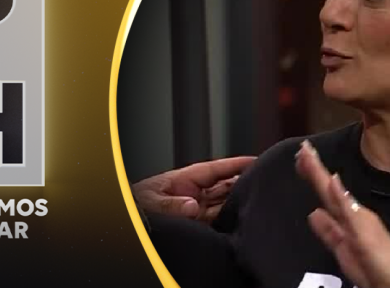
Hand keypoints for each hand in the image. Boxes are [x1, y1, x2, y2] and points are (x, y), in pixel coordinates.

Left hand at [132, 156, 255, 223]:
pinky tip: (242, 222)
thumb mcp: (149, 201)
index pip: (216, 169)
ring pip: (225, 205)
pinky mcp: (196, 230)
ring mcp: (196, 213)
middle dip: (243, 183)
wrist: (126, 224)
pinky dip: (230, 223)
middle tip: (263, 182)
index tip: (257, 160)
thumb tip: (191, 206)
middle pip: (225, 186)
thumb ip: (170, 204)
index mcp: (183, 181)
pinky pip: (218, 224)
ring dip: (238, 203)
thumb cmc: (134, 206)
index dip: (236, 164)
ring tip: (256, 200)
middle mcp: (193, 196)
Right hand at [295, 140, 389, 287]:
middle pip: (327, 190)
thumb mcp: (364, 231)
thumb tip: (332, 178)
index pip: (330, 184)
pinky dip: (320, 221)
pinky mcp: (344, 248)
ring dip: (316, 189)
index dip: (317, 168)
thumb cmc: (383, 258)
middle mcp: (350, 216)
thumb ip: (347, 206)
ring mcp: (347, 232)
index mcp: (355, 210)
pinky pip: (328, 230)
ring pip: (327, 205)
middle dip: (315, 172)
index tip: (305, 148)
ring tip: (305, 173)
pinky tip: (313, 214)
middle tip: (302, 152)